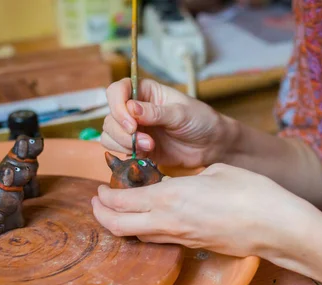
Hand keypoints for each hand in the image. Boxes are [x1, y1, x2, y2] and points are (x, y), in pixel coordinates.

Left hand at [91, 163, 310, 258]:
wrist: (275, 226)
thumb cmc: (250, 193)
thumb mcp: (215, 171)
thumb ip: (188, 178)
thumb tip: (179, 184)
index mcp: (169, 197)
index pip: (121, 201)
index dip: (105, 197)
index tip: (99, 189)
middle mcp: (168, 222)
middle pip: (119, 226)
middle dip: (101, 215)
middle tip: (97, 203)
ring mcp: (180, 238)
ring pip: (136, 236)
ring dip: (121, 224)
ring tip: (118, 211)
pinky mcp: (193, 246)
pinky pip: (158, 240)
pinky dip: (144, 230)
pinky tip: (149, 219)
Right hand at [101, 78, 230, 168]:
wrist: (211, 145)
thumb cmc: (200, 121)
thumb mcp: (181, 113)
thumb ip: (156, 112)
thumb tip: (131, 108)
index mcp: (145, 91)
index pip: (117, 91)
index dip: (117, 106)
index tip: (131, 123)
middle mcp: (135, 109)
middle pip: (110, 116)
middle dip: (122, 131)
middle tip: (144, 140)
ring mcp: (135, 129)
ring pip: (110, 135)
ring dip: (124, 144)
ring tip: (149, 147)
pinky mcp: (136, 147)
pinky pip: (118, 150)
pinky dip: (126, 153)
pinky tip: (146, 154)